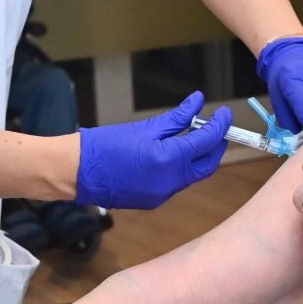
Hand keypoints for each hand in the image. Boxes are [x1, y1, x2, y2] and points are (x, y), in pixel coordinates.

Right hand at [76, 91, 230, 209]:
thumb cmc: (105, 145)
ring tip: (193, 136)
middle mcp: (170, 182)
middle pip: (207, 165)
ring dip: (198, 157)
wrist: (77, 172)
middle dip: (216, 146)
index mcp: (168, 160)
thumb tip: (198, 102)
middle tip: (217, 127)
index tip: (224, 114)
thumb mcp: (144, 128)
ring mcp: (162, 195)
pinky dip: (181, 168)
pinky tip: (173, 154)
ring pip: (193, 175)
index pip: (206, 142)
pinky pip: (176, 183)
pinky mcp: (154, 201)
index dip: (220, 126)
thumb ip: (177, 117)